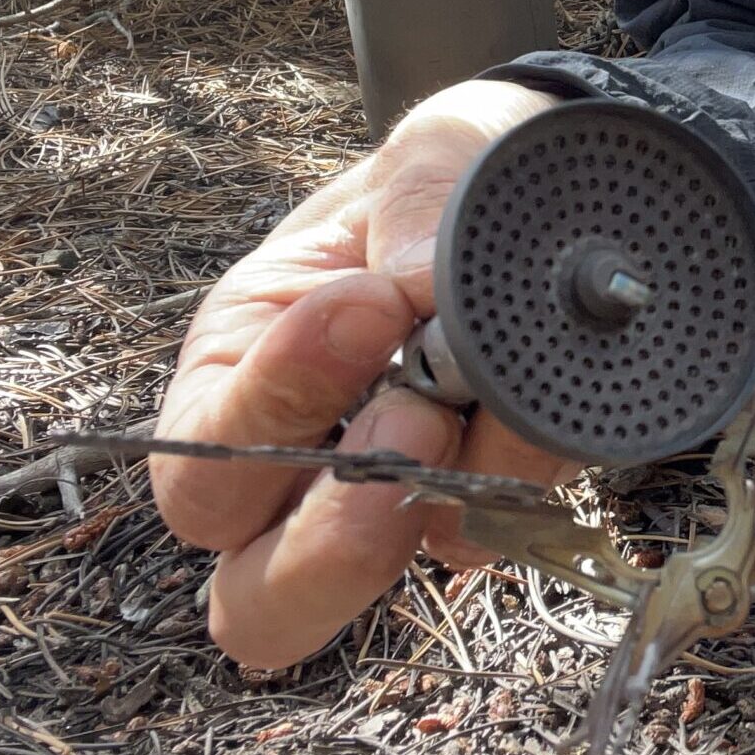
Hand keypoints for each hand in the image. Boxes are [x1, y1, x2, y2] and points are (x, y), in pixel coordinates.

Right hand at [150, 78, 571, 667]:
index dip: (273, 403)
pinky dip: (524, 483)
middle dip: (328, 546)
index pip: (204, 451)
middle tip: (414, 431)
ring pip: (369, 589)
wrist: (551, 198)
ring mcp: (386, 499)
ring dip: (441, 504)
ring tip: (495, 397)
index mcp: (236, 363)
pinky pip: (486, 539)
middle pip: (256, 599)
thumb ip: (419, 206)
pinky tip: (548, 399)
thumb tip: (414, 286)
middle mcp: (292, 461)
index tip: (367, 310)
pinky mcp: (473, 507)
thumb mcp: (429, 155)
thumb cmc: (451, 180)